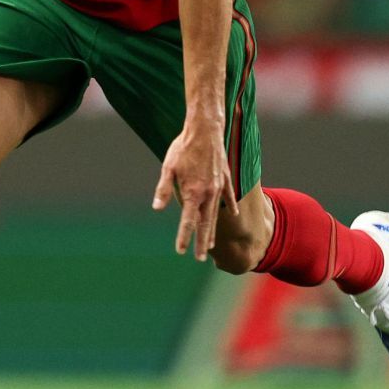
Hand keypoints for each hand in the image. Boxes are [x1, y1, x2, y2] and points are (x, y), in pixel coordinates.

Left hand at [151, 121, 236, 258]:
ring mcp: (219, 187)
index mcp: (192, 192)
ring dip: (212, 230)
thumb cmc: (183, 147)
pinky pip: (229, 196)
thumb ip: (164, 190)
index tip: (180, 251)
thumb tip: (156, 208)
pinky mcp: (226, 178)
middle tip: (199, 258)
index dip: (183, 237)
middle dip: (201, 242)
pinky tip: (231, 215)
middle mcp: (208, 193)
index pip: (187, 221)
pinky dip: (230, 207)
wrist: (206, 130)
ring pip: (216, 214)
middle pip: (205, 224)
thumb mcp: (168, 168)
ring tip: (210, 244)